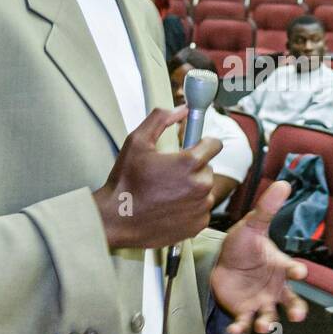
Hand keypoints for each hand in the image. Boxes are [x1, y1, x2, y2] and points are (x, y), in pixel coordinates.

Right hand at [93, 105, 221, 249]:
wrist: (118, 219)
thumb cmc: (126, 181)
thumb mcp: (137, 141)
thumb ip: (161, 118)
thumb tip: (182, 109)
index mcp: (190, 163)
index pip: (215, 145)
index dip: (202, 143)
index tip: (193, 147)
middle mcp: (201, 186)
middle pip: (208, 168)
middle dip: (193, 168)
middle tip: (170, 173)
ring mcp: (201, 207)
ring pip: (205, 189)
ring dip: (192, 188)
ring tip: (167, 191)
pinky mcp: (198, 224)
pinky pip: (202, 209)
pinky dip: (191, 207)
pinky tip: (170, 206)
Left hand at [210, 180, 308, 333]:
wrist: (221, 261)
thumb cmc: (242, 245)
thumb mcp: (252, 224)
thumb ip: (267, 208)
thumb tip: (283, 184)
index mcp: (280, 267)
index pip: (292, 269)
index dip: (297, 271)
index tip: (299, 272)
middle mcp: (274, 287)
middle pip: (291, 301)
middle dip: (296, 309)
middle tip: (298, 314)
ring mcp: (260, 301)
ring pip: (270, 316)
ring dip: (268, 323)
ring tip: (264, 325)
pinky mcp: (244, 311)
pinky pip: (245, 323)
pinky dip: (241, 328)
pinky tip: (235, 329)